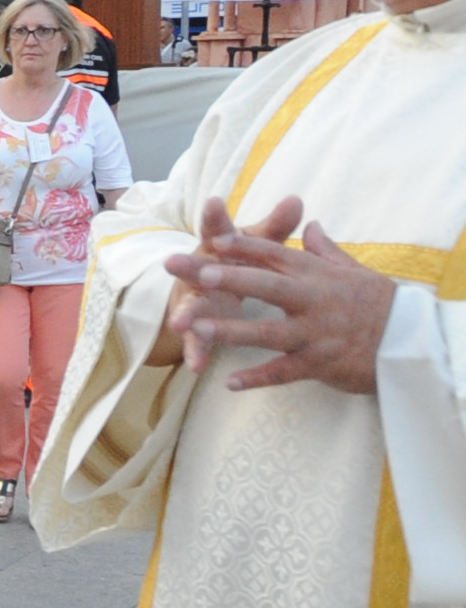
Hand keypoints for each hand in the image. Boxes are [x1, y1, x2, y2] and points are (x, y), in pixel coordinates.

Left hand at [161, 196, 394, 393]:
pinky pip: (283, 373)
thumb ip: (325, 251)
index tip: (213, 238)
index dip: (244, 246)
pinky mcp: (321, 363)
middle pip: (265, 285)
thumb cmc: (380, 304)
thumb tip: (310, 225)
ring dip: (229, 330)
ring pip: (267, 332)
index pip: (277, 255)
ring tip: (193, 328)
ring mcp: (316, 333)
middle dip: (227, 278)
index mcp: (319, 275)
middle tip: (194, 271)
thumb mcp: (355, 272)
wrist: (413, 342)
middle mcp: (315, 300)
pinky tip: (229, 383)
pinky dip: (257, 378)